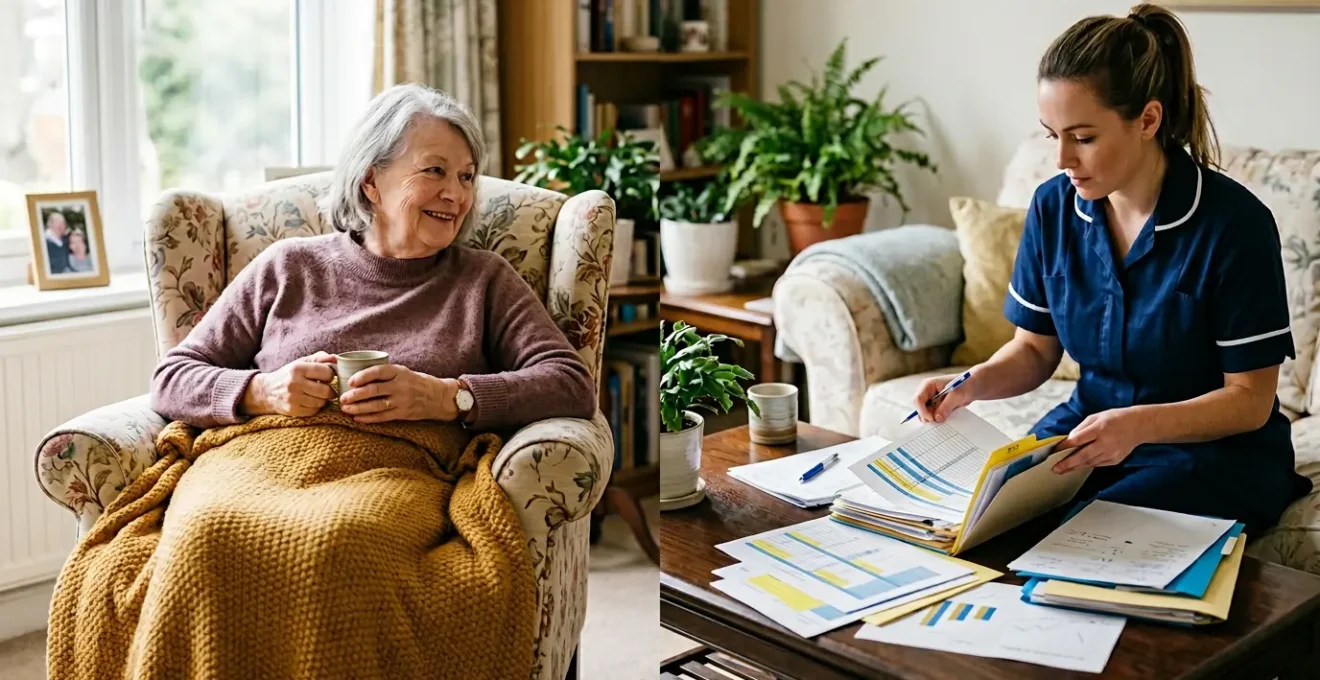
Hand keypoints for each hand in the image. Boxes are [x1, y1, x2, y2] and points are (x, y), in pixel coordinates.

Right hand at [243, 351, 336, 416]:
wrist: (266, 391)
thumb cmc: (288, 375)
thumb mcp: (301, 362)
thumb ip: (319, 358)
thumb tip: (336, 358)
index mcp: (297, 368)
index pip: (326, 372)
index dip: (330, 375)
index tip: (326, 376)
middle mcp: (294, 383)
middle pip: (326, 390)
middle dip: (329, 390)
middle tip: (325, 388)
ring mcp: (293, 398)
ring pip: (321, 402)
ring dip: (322, 399)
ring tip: (316, 394)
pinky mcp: (293, 410)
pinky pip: (314, 411)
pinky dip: (315, 407)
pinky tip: (309, 401)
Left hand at [338, 364, 458, 422]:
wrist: (438, 396)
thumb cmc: (415, 381)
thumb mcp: (403, 371)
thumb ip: (384, 373)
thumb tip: (357, 373)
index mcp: (399, 372)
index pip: (378, 372)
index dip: (363, 376)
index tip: (350, 381)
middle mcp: (400, 386)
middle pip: (374, 390)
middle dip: (356, 395)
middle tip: (342, 398)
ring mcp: (402, 401)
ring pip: (376, 405)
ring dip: (359, 408)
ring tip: (346, 408)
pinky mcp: (403, 413)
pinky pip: (383, 417)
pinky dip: (369, 418)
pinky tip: (357, 418)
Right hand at [912, 372, 975, 422]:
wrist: (972, 387)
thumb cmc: (965, 385)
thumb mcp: (956, 396)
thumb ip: (946, 407)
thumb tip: (937, 419)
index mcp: (928, 385)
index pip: (918, 399)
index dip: (922, 410)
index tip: (932, 419)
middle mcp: (927, 393)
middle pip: (919, 408)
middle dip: (927, 416)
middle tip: (937, 423)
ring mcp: (931, 400)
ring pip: (925, 413)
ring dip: (933, 419)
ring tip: (945, 419)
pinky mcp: (936, 407)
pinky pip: (932, 416)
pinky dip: (938, 419)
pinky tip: (947, 418)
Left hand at [1053, 408, 1145, 472]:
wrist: (1138, 426)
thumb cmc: (1115, 419)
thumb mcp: (1096, 417)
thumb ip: (1081, 428)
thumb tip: (1069, 440)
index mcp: (1100, 429)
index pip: (1078, 440)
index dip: (1064, 446)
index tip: (1054, 451)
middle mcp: (1106, 443)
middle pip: (1083, 456)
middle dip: (1068, 463)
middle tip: (1055, 468)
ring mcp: (1111, 453)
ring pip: (1089, 463)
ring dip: (1075, 466)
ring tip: (1062, 469)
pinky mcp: (1115, 460)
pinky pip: (1097, 464)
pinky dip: (1087, 464)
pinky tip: (1078, 465)